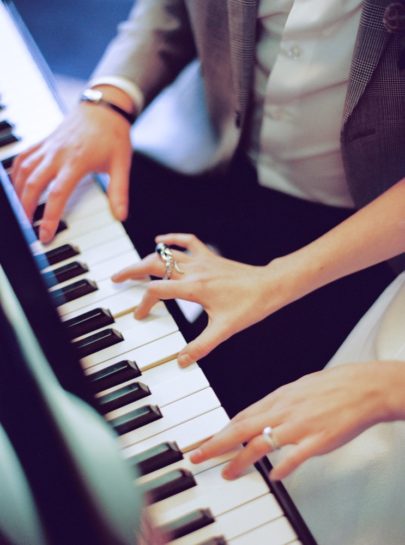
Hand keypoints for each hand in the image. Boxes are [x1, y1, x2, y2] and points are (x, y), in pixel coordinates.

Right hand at [11, 101, 131, 242]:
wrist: (104, 107)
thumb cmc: (113, 135)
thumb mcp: (122, 164)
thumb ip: (119, 192)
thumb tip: (121, 216)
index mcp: (77, 161)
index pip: (57, 194)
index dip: (48, 217)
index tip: (45, 234)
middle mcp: (57, 154)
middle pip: (33, 184)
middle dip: (26, 208)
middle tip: (27, 228)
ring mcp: (48, 147)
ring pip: (23, 171)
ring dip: (17, 193)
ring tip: (19, 212)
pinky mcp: (43, 142)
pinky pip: (23, 158)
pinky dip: (15, 173)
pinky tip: (15, 187)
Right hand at [112, 233, 281, 365]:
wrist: (271, 286)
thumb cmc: (250, 305)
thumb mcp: (224, 330)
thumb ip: (200, 347)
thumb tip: (182, 361)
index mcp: (194, 288)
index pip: (157, 292)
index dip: (143, 304)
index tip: (140, 315)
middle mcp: (194, 271)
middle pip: (154, 265)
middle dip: (132, 271)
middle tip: (116, 279)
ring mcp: (202, 261)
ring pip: (166, 254)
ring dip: (147, 258)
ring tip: (132, 266)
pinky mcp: (210, 257)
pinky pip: (187, 241)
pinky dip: (171, 239)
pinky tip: (160, 239)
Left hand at [190, 362, 390, 479]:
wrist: (359, 387)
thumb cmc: (328, 387)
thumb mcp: (295, 390)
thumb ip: (275, 405)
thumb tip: (257, 416)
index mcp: (277, 399)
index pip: (241, 417)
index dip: (220, 431)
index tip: (204, 442)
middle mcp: (282, 411)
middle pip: (242, 428)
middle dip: (216, 443)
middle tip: (197, 456)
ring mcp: (299, 425)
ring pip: (262, 443)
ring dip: (241, 460)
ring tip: (227, 473)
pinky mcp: (318, 439)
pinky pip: (297, 455)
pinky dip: (284, 467)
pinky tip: (274, 477)